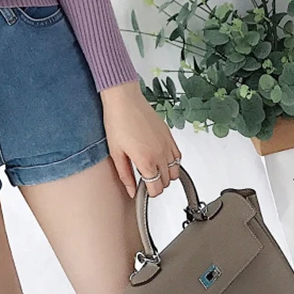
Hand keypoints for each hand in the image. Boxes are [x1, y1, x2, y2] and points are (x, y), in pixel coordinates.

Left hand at [99, 80, 181, 198]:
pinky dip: (173, 161)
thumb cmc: (117, 121)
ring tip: (153, 170)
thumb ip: (125, 175)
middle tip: (145, 179)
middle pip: (167, 181)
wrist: (124, 100)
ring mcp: (167, 144)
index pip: (156, 188)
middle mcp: (160, 154)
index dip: (150, 193)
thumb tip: (131, 190)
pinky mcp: (169, 135)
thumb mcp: (116, 152)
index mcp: (146, 160)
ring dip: (166, 174)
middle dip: (157, 184)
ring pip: (175, 170)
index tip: (144, 191)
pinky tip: (161, 159)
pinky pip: (178, 156)